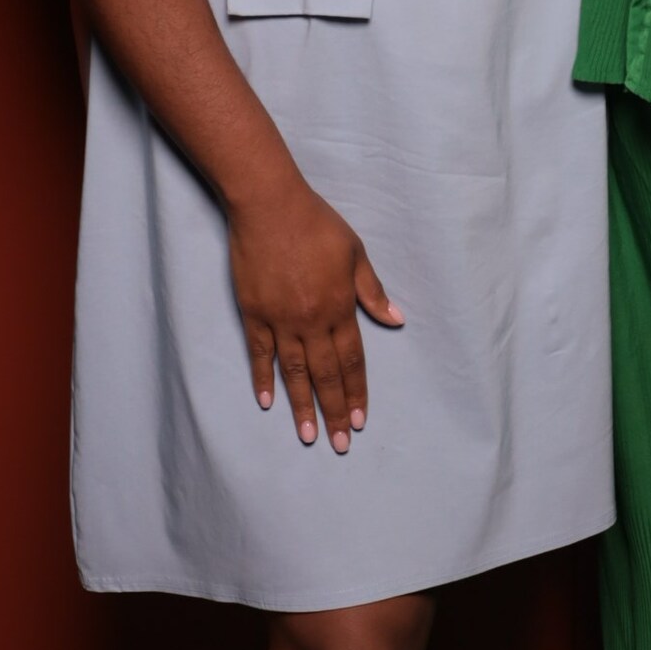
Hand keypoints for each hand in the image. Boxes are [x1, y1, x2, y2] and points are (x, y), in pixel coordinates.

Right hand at [227, 171, 401, 452]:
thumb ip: (372, 292)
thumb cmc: (316, 224)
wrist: (269, 206)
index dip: (358, 391)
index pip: (352, 360)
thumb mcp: (355, 253)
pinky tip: (267, 402)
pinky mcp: (254, 313)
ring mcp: (280, 320)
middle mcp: (311, 321)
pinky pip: (259, 354)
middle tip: (339, 443)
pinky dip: (263, 378)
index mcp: (340, 307)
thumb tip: (397, 320)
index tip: (361, 420)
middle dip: (335, 411)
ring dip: (302, 406)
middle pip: (326, 375)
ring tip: (308, 435)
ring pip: (293, 373)